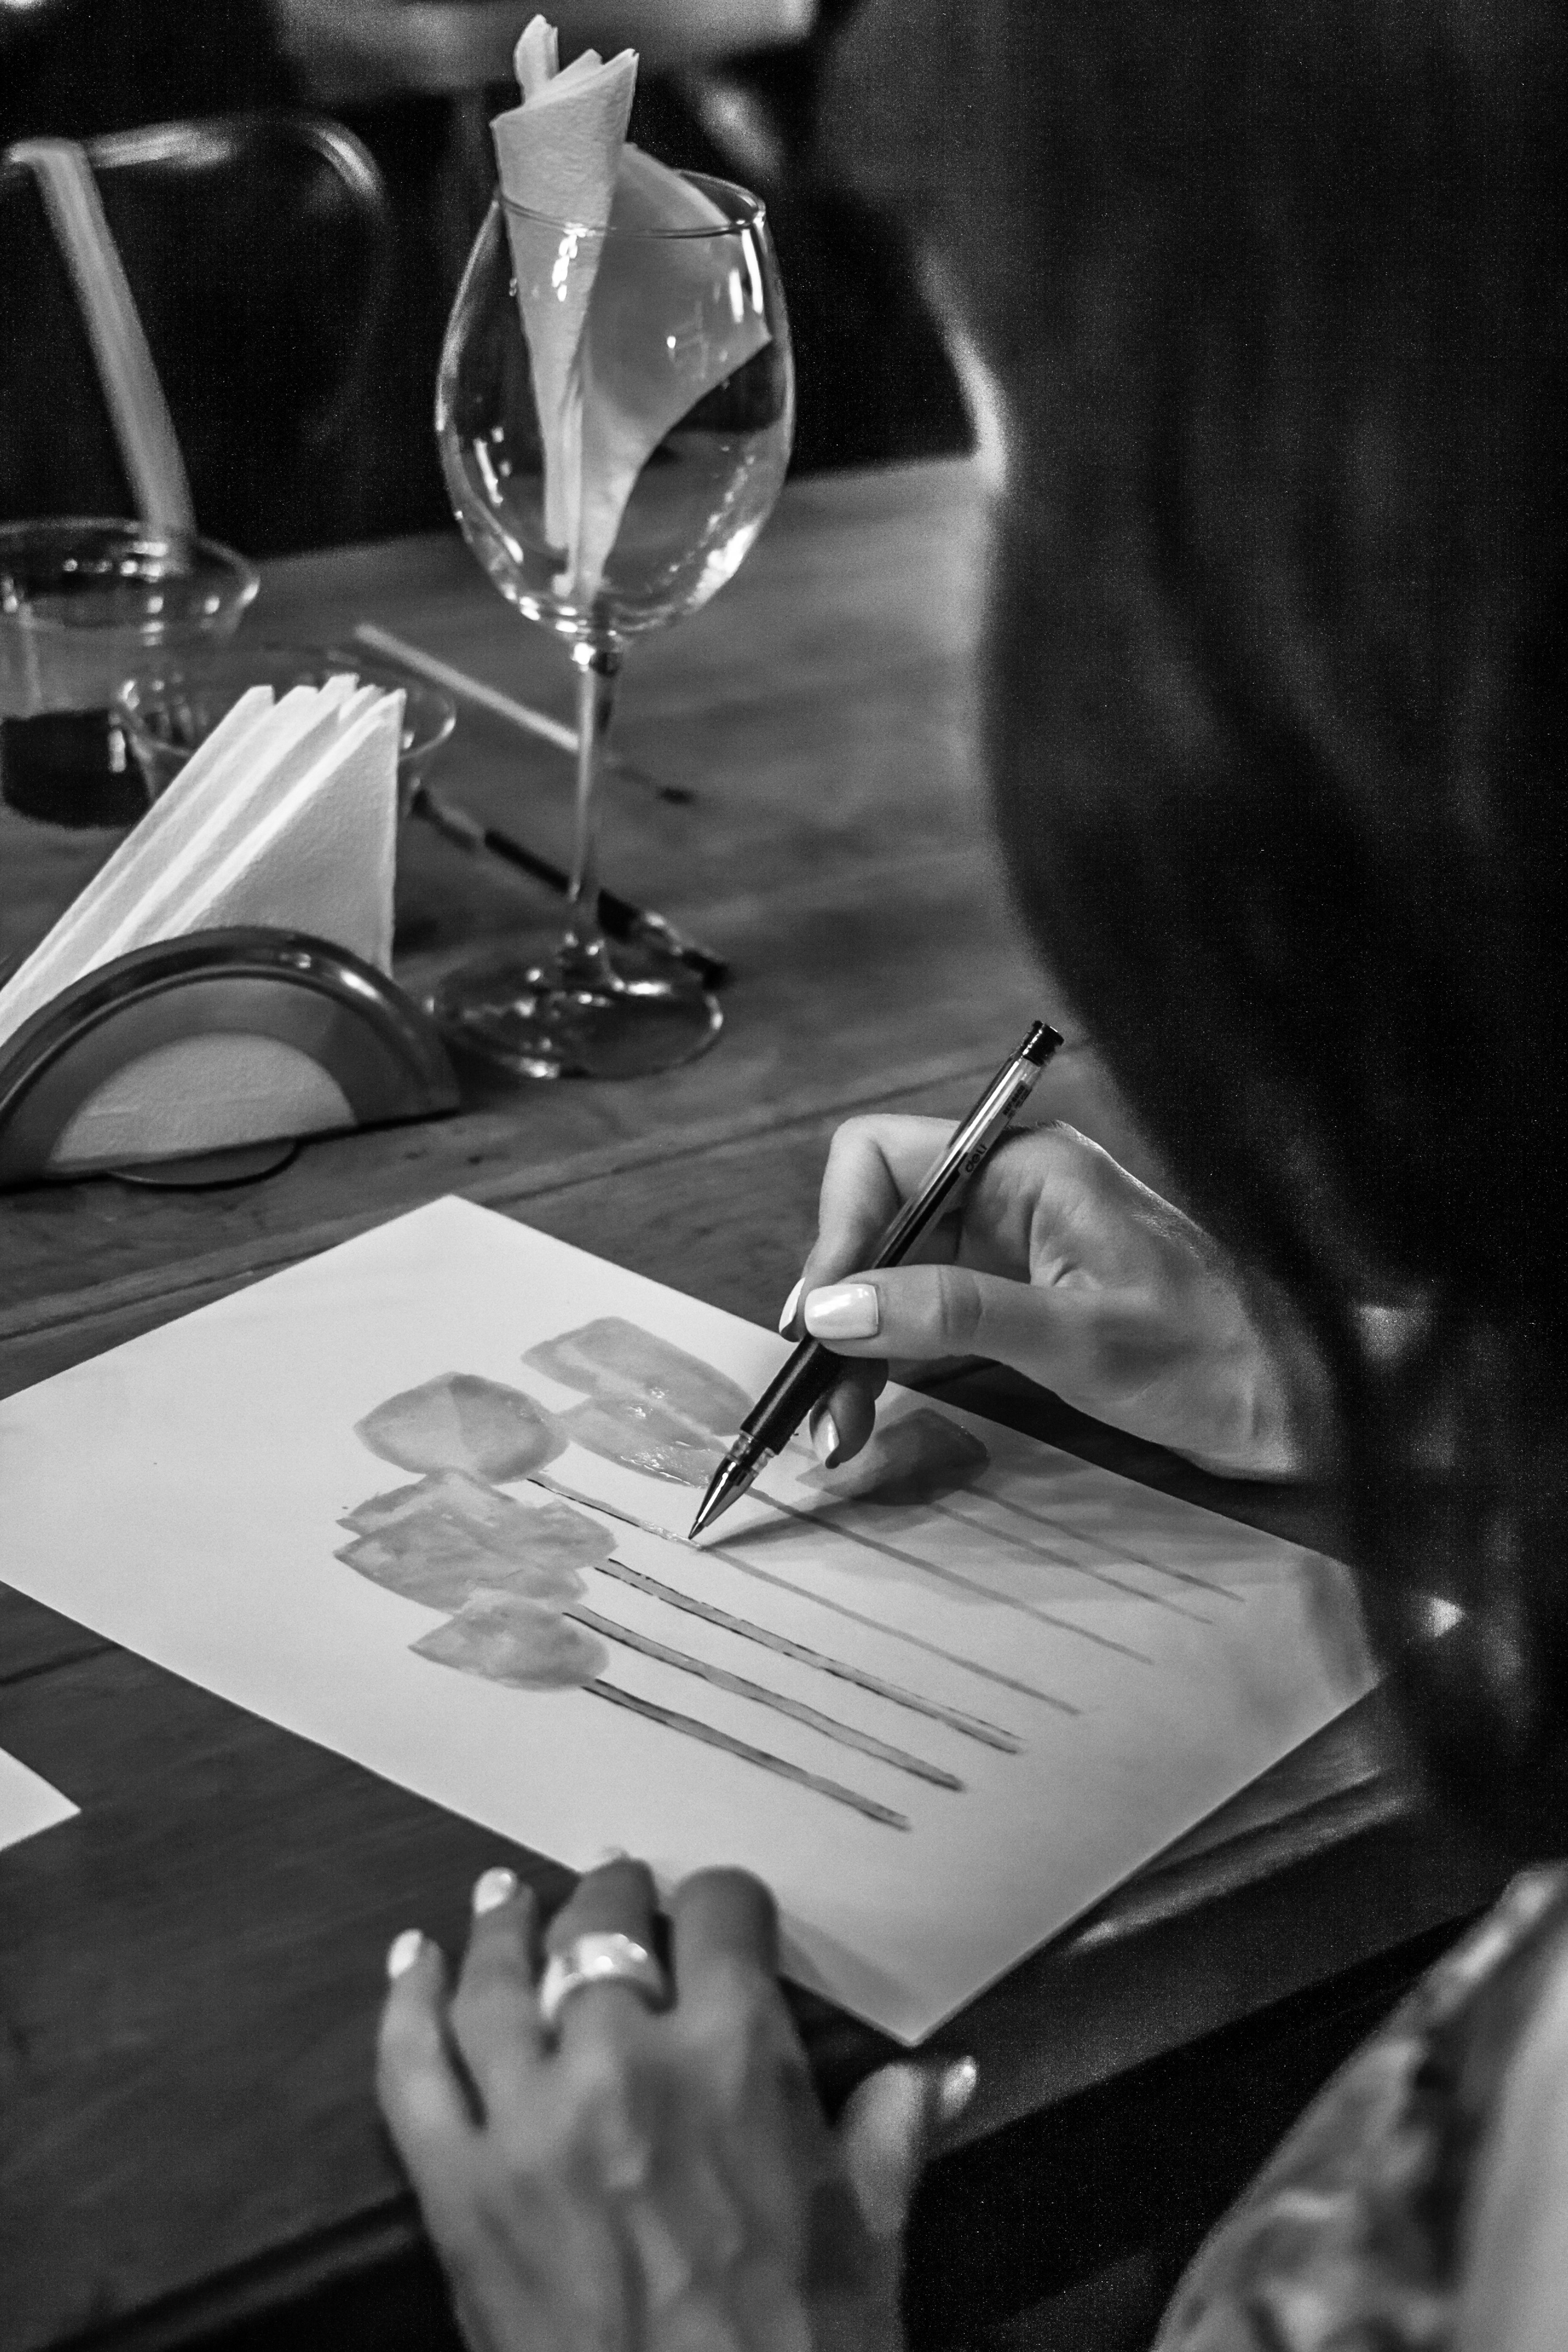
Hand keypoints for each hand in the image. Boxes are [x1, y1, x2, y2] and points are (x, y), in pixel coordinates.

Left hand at [378, 1857, 965, 2351]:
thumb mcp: (867, 2243)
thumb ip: (891, 2137)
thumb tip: (943, 2072)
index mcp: (734, 2060)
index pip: (720, 1915)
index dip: (722, 1901)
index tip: (720, 1910)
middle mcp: (622, 2063)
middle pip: (598, 1929)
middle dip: (611, 1897)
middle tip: (613, 1889)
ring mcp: (527, 2124)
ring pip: (496, 1982)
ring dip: (500, 1927)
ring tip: (505, 1897)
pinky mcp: (457, 2191)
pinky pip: (414, 2072)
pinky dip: (405, 2006)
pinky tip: (412, 1964)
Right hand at [787, 1117, 1329, 1479]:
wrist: (1299, 1400)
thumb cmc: (1214, 1360)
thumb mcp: (1075, 1339)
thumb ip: (951, 1313)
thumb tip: (836, 1305)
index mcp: (1027, 1169)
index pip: (880, 1159)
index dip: (836, 1233)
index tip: (819, 1319)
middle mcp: (1012, 1192)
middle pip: (878, 1221)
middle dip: (837, 1305)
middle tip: (817, 1398)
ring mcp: (1015, 1244)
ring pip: (894, 1274)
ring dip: (856, 1344)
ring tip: (836, 1425)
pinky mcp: (1022, 1295)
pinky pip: (929, 1312)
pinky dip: (894, 1359)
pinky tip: (872, 1410)